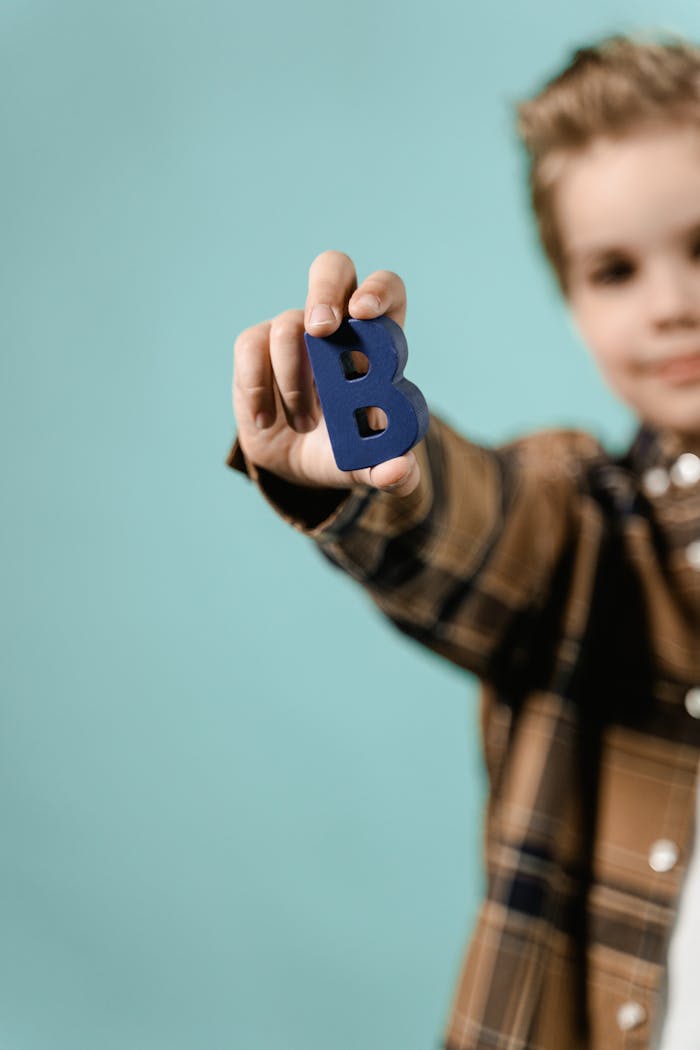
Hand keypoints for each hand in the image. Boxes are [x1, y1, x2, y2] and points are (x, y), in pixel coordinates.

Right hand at [232, 250, 421, 495]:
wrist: (297, 464)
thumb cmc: (344, 449)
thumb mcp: (369, 466)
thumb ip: (392, 472)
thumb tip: (400, 472)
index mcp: (375, 340)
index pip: (385, 291)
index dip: (377, 291)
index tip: (364, 314)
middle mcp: (335, 325)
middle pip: (333, 269)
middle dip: (326, 291)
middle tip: (321, 328)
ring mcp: (293, 331)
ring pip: (288, 323)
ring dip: (294, 377)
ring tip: (304, 424)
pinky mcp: (257, 347)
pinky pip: (251, 346)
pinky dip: (258, 386)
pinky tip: (266, 420)